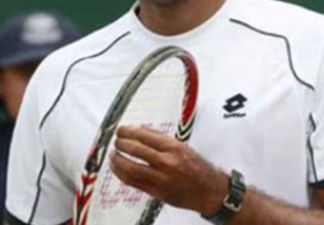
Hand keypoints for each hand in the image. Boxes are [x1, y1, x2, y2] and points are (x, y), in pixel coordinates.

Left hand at [110, 126, 227, 215]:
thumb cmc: (199, 168)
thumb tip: (142, 132)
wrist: (210, 191)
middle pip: (135, 150)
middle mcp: (167, 162)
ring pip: (130, 168)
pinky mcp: (156, 192)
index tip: (121, 130)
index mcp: (175, 148)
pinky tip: (118, 169)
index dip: (129, 132)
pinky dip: (122, 174)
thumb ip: (163, 141)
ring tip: (113, 155)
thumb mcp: (184, 148)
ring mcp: (160, 178)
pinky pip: (133, 182)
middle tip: (116, 141)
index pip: (145, 136)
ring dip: (117, 160)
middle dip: (121, 143)